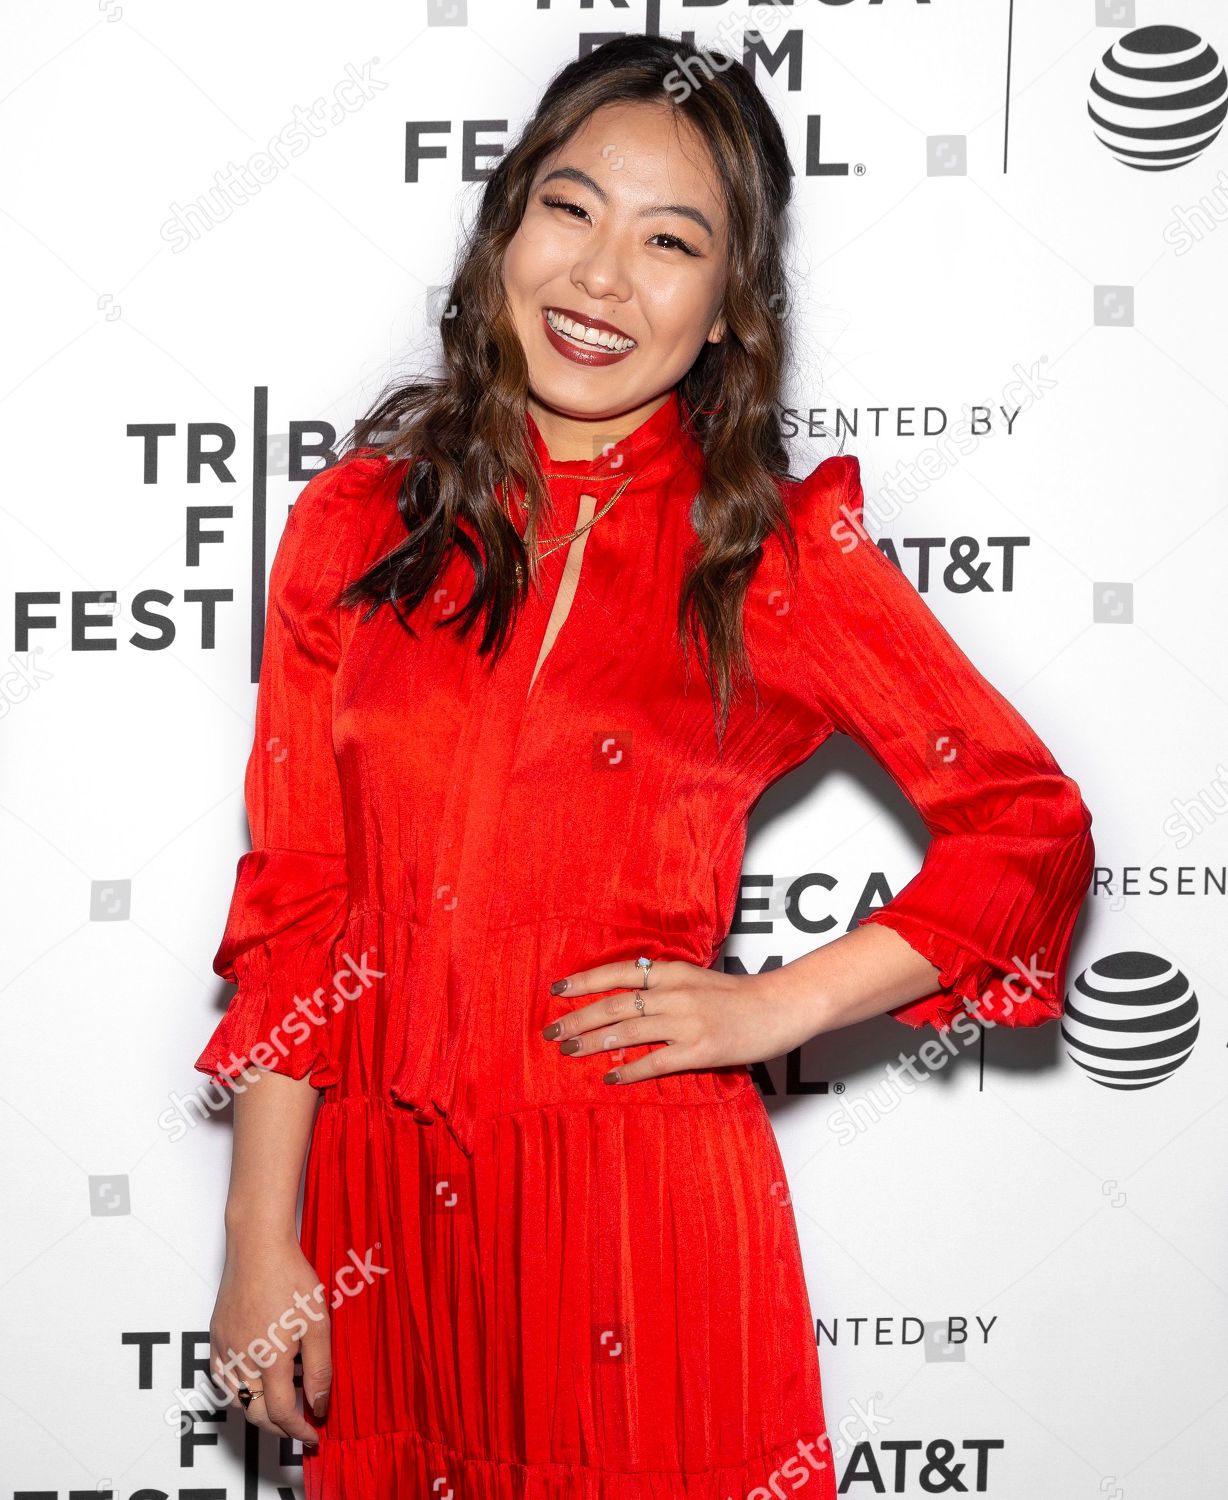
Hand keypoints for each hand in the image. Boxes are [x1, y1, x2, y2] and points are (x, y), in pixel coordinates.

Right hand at [209, 1236, 330, 1445]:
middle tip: (299, 1425)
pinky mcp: (216, 1337)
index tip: (313, 1434)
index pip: (281, 1413)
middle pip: (255, 1412)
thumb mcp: (317, 1323)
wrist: (257, 1245)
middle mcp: (242, 1359)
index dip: (298, 1430)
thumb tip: (319, 1405)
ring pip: (235, 1399)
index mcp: (270, 1359)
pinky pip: (222, 1377)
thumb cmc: (290, 1277)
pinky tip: (254, 1380)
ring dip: (257, 1410)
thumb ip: (319, 1369)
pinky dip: (238, 1390)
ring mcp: (225, 1349)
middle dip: (278, 1426)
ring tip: (280, 1405)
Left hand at [540, 956, 822, 1084]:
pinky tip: (609, 1078)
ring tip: (568, 1052)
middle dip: (578, 1018)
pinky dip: (629, 1071)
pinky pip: (655, 1062)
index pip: (618, 973)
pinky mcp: (700, 1048)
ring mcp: (687, 1021)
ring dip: (593, 1043)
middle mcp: (674, 993)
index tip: (556, 991)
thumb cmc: (739, 995)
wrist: (781, 1006)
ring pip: (628, 1031)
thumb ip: (664, 985)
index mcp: (673, 972)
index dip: (584, 982)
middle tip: (551, 1033)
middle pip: (614, 1004)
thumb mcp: (696, 979)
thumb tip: (627, 996)